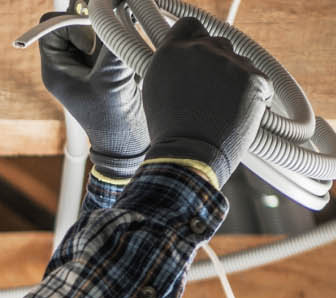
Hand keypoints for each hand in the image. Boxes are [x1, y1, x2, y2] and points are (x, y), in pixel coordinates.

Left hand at [38, 12, 147, 177]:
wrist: (128, 142)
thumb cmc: (113, 118)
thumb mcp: (113, 77)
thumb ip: (112, 42)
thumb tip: (115, 13)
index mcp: (55, 69)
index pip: (51, 28)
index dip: (71, 25)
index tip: (91, 44)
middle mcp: (66, 64)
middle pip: (70, 24)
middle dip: (91, 22)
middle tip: (111, 32)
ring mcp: (84, 64)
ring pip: (90, 29)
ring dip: (107, 29)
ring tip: (121, 44)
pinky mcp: (102, 66)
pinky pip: (106, 39)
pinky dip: (117, 36)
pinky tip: (129, 45)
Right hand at [142, 17, 271, 185]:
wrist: (190, 153)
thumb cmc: (170, 130)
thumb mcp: (156, 91)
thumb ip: (171, 67)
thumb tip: (185, 62)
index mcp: (171, 51)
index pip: (189, 25)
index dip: (195, 38)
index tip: (198, 52)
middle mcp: (200, 50)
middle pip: (218, 42)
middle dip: (217, 62)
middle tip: (212, 90)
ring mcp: (229, 62)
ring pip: (240, 62)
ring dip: (235, 79)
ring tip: (222, 108)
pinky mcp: (254, 77)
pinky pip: (259, 80)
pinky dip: (254, 95)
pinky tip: (238, 113)